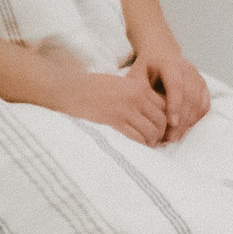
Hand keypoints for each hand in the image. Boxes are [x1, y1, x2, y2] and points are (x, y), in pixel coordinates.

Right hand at [40, 64, 167, 144]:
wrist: (68, 88)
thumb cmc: (90, 87)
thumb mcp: (119, 85)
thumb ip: (135, 95)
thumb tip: (147, 113)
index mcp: (138, 87)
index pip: (163, 106)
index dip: (164, 119)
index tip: (159, 127)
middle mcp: (136, 98)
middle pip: (161, 120)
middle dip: (160, 132)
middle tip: (155, 141)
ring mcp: (125, 110)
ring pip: (151, 131)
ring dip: (151, 141)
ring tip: (146, 146)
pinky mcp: (114, 122)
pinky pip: (136, 138)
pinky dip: (140, 145)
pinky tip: (137, 148)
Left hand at [134, 48, 210, 142]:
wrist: (161, 54)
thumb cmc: (146, 67)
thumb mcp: (136, 73)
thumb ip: (137, 89)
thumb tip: (140, 109)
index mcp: (170, 64)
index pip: (176, 85)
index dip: (175, 104)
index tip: (171, 122)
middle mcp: (188, 69)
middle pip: (190, 97)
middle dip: (181, 120)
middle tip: (170, 138)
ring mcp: (198, 77)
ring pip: (199, 103)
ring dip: (188, 122)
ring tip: (175, 137)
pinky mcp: (203, 87)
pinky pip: (204, 105)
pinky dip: (196, 119)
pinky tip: (184, 129)